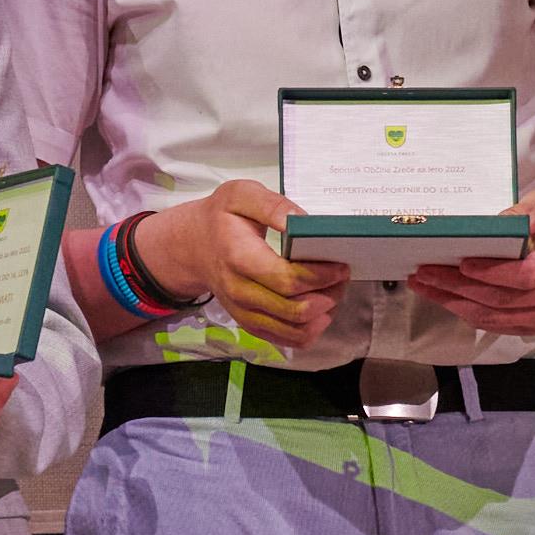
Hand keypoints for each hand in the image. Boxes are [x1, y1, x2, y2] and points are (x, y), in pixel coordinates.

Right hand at [135, 179, 337, 354]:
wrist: (192, 248)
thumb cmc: (221, 219)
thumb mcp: (240, 195)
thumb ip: (272, 205)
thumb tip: (301, 222)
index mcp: (239, 258)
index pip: (287, 280)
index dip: (321, 276)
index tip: (340, 265)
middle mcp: (240, 292)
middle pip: (296, 309)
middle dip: (329, 294)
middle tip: (342, 275)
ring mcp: (245, 312)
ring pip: (296, 330)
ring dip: (324, 313)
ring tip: (333, 291)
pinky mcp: (251, 324)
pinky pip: (288, 340)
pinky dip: (311, 329)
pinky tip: (320, 311)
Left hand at [406, 186, 534, 333]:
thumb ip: (531, 209)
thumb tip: (501, 222)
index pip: (526, 275)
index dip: (493, 273)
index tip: (463, 263)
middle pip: (502, 299)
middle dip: (458, 287)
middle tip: (425, 272)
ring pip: (493, 316)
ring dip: (454, 302)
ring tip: (423, 285)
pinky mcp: (531, 324)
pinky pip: (494, 324)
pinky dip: (464, 312)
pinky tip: (441, 296)